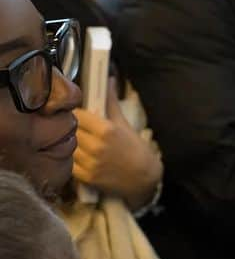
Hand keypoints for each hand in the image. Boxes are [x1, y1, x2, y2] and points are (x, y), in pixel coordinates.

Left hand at [73, 80, 162, 210]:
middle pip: (70, 130)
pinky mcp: (86, 177)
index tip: (75, 112)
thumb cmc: (136, 148)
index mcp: (107, 130)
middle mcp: (97, 146)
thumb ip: (111, 103)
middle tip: (71, 125)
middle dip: (71, 127)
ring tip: (74, 140)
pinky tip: (76, 155)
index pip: (78, 115)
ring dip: (68, 142)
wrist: (144, 178)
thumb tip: (108, 80)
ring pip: (67, 146)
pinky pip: (68, 164)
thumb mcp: (125, 124)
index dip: (75, 112)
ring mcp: (90, 163)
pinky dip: (69, 158)